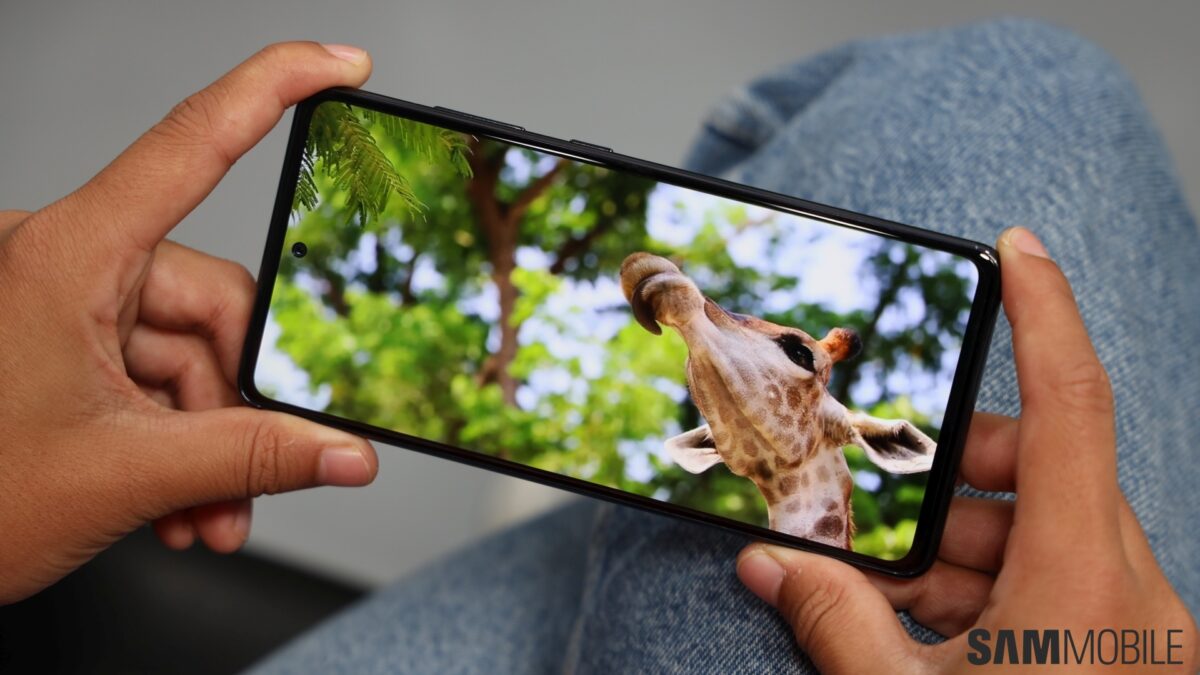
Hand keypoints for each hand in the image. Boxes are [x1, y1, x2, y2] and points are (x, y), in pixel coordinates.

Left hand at [0, 42, 378, 604]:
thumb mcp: (124, 474)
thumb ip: (254, 458)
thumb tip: (347, 453)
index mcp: (65, 254)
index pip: (191, 143)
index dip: (275, 89)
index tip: (341, 65)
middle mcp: (66, 262)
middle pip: (213, 301)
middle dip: (237, 402)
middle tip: (243, 480)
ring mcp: (67, 304)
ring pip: (193, 351)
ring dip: (212, 439)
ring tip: (205, 511)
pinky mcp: (68, 342)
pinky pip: (160, 375)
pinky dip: (180, 439)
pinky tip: (179, 499)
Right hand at [736, 228, 1197, 672]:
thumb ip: (835, 621)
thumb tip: (767, 562)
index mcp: (1085, 585)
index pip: (1072, 404)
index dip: (1045, 311)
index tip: (1017, 248)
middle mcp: (1130, 593)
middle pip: (1043, 472)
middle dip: (950, 479)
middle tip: (882, 515)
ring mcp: (1136, 623)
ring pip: (1047, 532)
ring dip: (962, 551)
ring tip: (894, 605)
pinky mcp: (1128, 647)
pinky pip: (1063, 582)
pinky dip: (994, 588)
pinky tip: (934, 630)